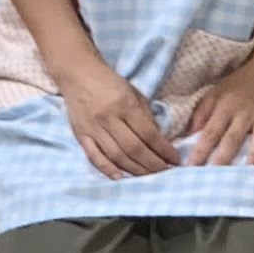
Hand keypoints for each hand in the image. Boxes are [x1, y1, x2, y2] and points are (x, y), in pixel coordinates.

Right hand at [55, 63, 172, 180]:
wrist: (78, 74)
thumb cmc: (110, 83)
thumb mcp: (134, 93)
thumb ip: (146, 116)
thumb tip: (159, 142)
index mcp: (125, 104)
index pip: (148, 133)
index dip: (163, 150)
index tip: (175, 160)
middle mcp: (108, 118)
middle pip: (134, 148)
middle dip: (152, 164)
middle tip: (165, 173)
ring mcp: (93, 128)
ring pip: (116, 155)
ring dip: (135, 170)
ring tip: (149, 178)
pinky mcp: (80, 135)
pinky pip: (94, 156)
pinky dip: (107, 169)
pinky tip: (121, 178)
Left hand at [178, 56, 253, 167]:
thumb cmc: (241, 83)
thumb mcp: (216, 92)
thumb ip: (202, 113)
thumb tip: (188, 134)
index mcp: (226, 107)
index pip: (210, 132)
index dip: (200, 150)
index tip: (190, 168)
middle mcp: (245, 114)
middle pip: (232, 139)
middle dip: (223, 158)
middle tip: (214, 178)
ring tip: (250, 173)